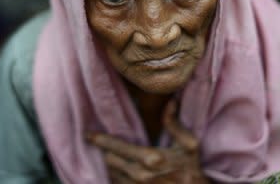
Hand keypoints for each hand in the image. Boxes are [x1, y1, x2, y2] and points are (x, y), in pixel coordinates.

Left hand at [87, 100, 208, 182]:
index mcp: (150, 158)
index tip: (88, 134)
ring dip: (110, 164)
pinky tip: (119, 170)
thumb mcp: (188, 144)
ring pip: (111, 173)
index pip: (116, 146)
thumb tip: (171, 102)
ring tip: (111, 156)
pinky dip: (115, 177)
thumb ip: (174, 123)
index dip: (99, 140)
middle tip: (101, 143)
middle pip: (109, 160)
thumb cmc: (191, 169)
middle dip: (105, 151)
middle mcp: (139, 175)